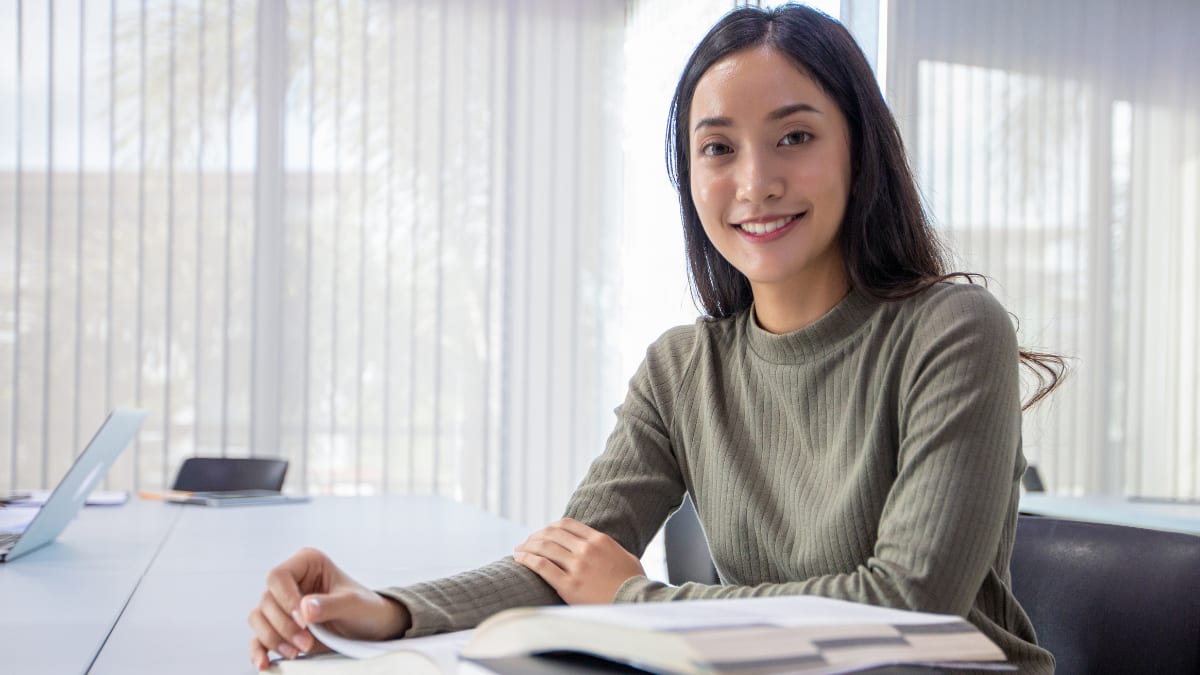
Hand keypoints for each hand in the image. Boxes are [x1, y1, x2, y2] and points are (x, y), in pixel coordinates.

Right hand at [247, 547, 410, 670]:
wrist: (370, 628)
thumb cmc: (365, 608)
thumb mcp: (354, 604)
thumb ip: (331, 604)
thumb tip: (305, 608)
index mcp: (307, 563)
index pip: (279, 576)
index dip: (286, 600)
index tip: (305, 621)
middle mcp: (291, 581)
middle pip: (266, 600)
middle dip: (284, 626)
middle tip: (307, 643)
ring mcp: (282, 604)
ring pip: (258, 618)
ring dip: (274, 638)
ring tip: (297, 652)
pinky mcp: (279, 626)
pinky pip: (257, 637)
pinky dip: (258, 650)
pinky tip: (265, 663)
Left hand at [513, 517, 644, 603]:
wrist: (635, 603)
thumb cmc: (633, 583)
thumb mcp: (625, 556)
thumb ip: (608, 548)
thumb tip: (599, 547)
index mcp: (599, 540)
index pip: (567, 524)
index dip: (551, 527)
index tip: (543, 534)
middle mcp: (586, 549)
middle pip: (552, 534)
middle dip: (536, 536)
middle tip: (527, 542)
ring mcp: (577, 566)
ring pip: (544, 547)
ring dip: (527, 546)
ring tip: (518, 550)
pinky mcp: (569, 585)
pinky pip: (542, 566)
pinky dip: (527, 559)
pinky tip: (519, 559)